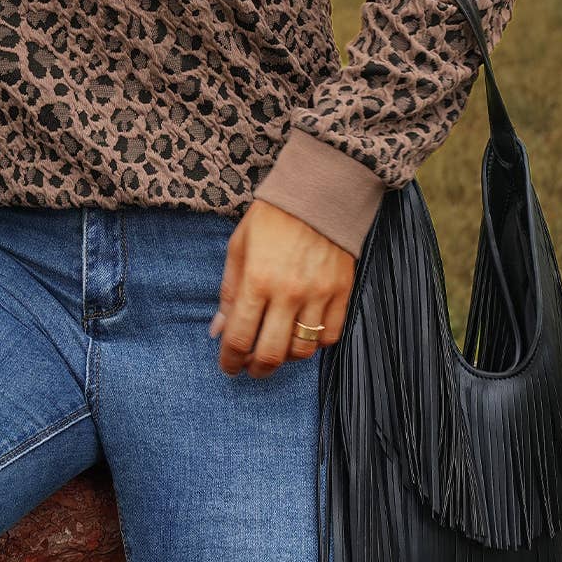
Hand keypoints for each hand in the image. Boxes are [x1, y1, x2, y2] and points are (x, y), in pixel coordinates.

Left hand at [210, 201, 355, 377]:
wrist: (318, 192)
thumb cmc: (272, 217)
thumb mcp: (239, 247)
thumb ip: (229, 291)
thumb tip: (218, 329)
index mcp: (257, 279)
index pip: (239, 336)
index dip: (230, 358)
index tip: (228, 365)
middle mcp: (289, 292)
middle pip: (271, 353)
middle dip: (255, 368)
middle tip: (249, 367)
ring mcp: (319, 294)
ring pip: (302, 350)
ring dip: (285, 358)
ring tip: (276, 349)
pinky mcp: (342, 292)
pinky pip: (330, 336)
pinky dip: (315, 343)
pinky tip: (303, 334)